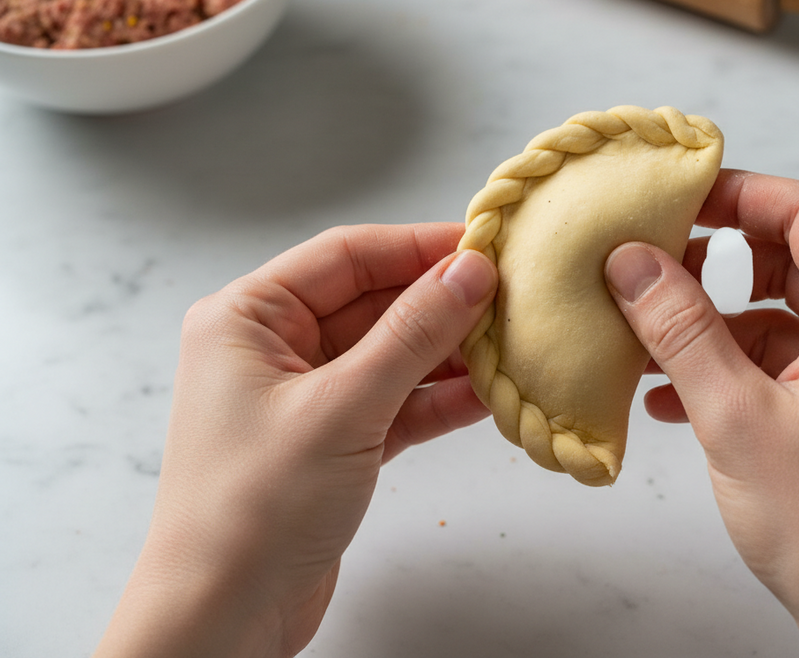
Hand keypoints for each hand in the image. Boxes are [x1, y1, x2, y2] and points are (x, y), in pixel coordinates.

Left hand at [94, 223, 496, 657]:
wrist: (223, 617)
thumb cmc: (250, 511)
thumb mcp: (341, 408)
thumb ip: (412, 335)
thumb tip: (469, 272)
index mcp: (248, 318)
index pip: (346, 256)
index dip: (418, 247)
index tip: (484, 246)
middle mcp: (274, 349)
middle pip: (374, 302)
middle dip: (440, 303)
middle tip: (510, 296)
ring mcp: (306, 397)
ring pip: (391, 354)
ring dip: (448, 353)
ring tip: (511, 344)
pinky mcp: (334, 441)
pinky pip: (396, 401)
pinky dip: (438, 399)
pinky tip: (488, 394)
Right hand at [605, 170, 798, 657]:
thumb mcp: (734, 417)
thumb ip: (678, 329)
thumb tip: (630, 260)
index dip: (740, 192)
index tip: (676, 200)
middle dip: (720, 264)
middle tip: (653, 272)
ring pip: (795, 318)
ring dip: (724, 327)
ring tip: (653, 351)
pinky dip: (748, 369)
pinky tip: (685, 400)